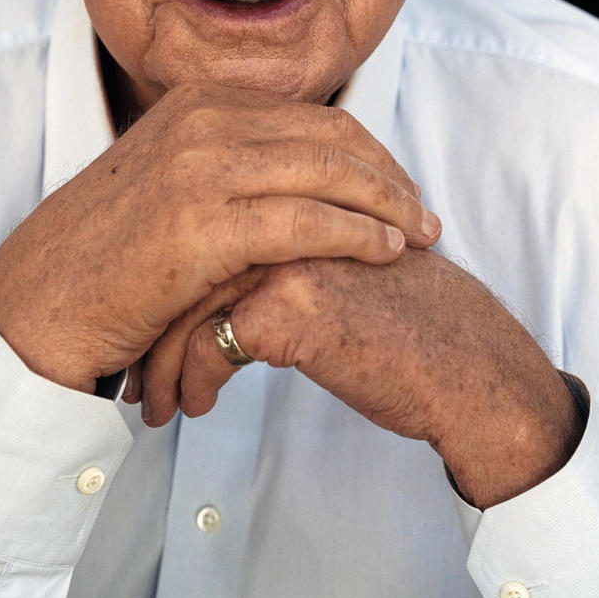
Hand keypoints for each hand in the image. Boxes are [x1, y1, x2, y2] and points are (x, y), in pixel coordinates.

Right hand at [0, 82, 440, 392]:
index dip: (369, 151)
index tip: (398, 186)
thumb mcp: (167, 180)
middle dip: (389, 176)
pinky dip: (360, 235)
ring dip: (389, 206)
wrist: (42, 302)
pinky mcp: (204, 222)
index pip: (313, 114)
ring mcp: (202, 165)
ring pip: (331, 172)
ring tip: (423, 238)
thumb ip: (227, 161)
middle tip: (426, 214)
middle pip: (333, 136)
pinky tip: (386, 254)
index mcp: (198, 102)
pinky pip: (309, 221)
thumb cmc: (107, 255)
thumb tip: (295, 171)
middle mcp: (203, 119)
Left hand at [139, 247, 584, 507]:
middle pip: (179, 259)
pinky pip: (208, 345)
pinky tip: (198, 406)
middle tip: (135, 371)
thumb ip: (278, 247)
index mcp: (290, 191)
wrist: (463, 364)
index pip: (193, 221)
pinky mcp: (290, 303)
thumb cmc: (403, 323)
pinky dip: (193, 383)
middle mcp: (283, 209)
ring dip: (162, 361)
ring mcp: (284, 251)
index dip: (163, 280)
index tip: (144, 324)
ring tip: (156, 401)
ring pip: (183, 302)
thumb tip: (208, 279)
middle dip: (149, 322)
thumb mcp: (333, 264)